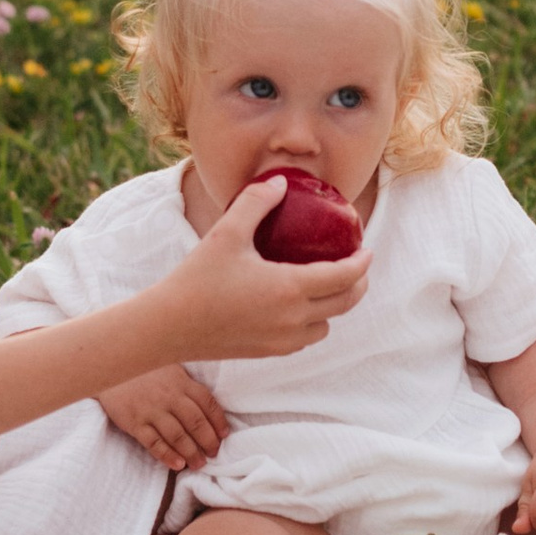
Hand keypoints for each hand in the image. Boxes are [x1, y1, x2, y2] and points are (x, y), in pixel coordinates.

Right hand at [99, 363, 229, 468]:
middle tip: (214, 454)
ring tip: (199, 464)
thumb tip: (207, 408)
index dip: (218, 421)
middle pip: (195, 422)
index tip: (224, 435)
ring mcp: (151, 410)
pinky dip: (167, 455)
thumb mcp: (169, 368)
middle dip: (208, 441)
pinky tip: (177, 464)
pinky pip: (154, 442)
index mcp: (181, 381)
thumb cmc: (143, 369)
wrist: (109, 369)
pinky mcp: (134, 422)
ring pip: (177, 435)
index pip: (207, 403)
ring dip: (191, 452)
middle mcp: (169, 396)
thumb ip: (186, 385)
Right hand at [170, 177, 368, 362]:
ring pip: (325, 325)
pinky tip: (298, 307)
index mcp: (289, 288)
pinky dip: (311, 323)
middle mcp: (292, 319)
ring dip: (334, 307)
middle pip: (344, 304)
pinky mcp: (268, 352)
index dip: (362, 263)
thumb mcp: (226, 233)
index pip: (343, 277)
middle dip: (358, 285)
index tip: (367, 250)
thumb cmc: (196, 278)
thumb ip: (256, 203)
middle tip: (357, 266)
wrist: (168, 327)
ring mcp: (281, 340)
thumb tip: (282, 182)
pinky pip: (303, 339)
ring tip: (328, 286)